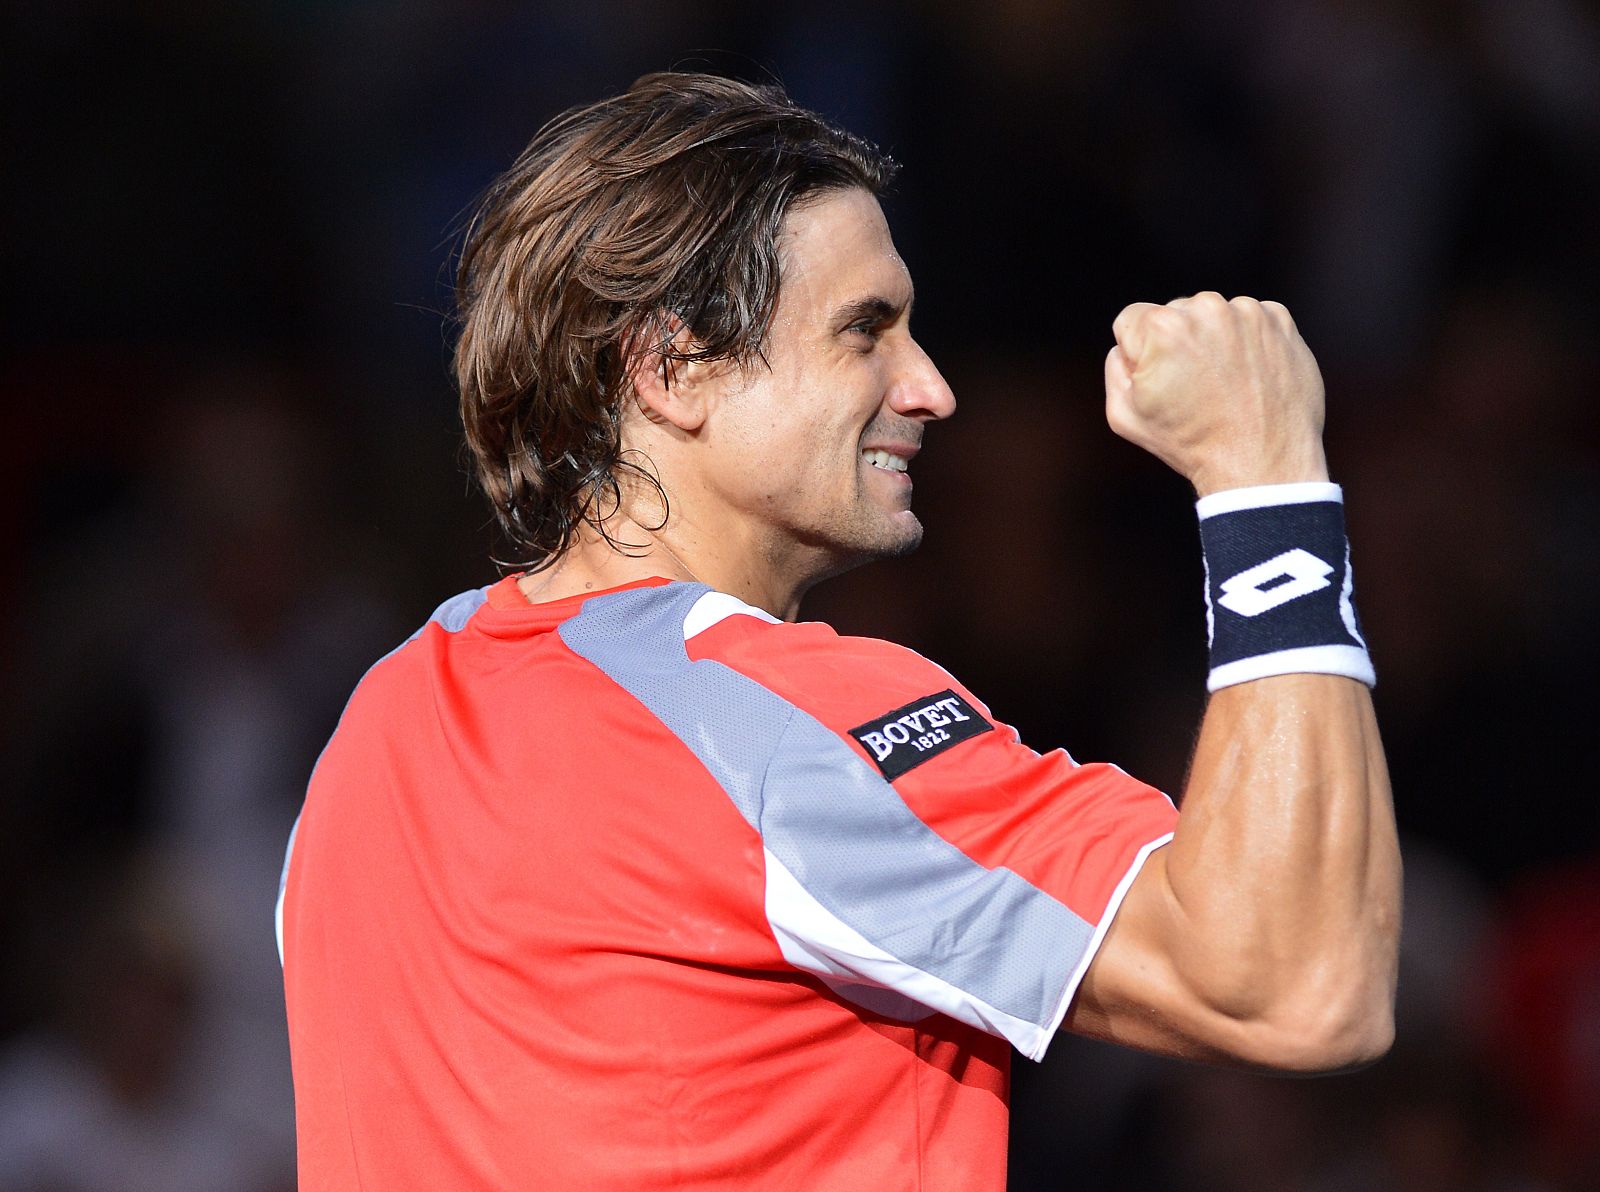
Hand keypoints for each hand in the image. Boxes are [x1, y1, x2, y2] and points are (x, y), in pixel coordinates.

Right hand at [1105, 293, 1328, 495]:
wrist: (1261, 463)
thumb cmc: (1190, 443)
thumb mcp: (1124, 416)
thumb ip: (1114, 368)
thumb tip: (1126, 346)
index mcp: (1163, 327)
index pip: (1132, 320)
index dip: (1138, 355)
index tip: (1161, 383)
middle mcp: (1207, 307)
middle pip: (1175, 313)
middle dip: (1178, 343)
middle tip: (1194, 388)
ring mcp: (1248, 312)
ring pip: (1213, 316)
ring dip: (1213, 341)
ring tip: (1224, 385)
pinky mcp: (1280, 320)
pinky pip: (1249, 321)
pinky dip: (1247, 342)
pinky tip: (1248, 376)